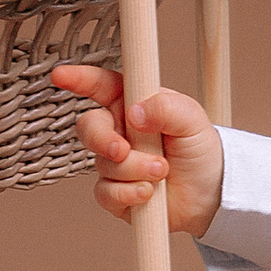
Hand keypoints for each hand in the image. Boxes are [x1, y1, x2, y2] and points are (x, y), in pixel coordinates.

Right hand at [50, 65, 225, 239]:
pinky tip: (148, 192)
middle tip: (123, 150)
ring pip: (104, 164)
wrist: (210, 193)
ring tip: (162, 171)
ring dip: (135, 169)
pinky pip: (105, 193)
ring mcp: (115, 163)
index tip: (60, 76)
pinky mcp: (115, 193)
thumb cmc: (200, 149)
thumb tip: (135, 112)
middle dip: (102, 139)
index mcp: (133, 105)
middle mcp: (120, 132)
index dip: (79, 78)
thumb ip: (165, 108)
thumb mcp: (192, 119)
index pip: (101, 86)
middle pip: (89, 127)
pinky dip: (128, 194)